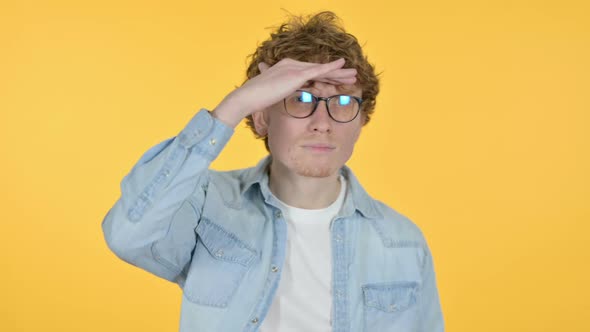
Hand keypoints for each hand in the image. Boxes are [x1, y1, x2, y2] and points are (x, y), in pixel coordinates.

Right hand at [212, 58, 356, 126]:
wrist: (247, 97)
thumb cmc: (255, 101)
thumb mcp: (271, 99)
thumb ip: (279, 99)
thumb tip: (281, 107)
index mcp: (287, 71)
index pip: (311, 74)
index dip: (325, 78)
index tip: (337, 83)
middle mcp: (291, 66)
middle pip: (319, 71)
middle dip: (336, 74)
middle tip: (351, 76)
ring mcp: (294, 69)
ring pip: (322, 70)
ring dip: (339, 72)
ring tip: (354, 74)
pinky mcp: (297, 74)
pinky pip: (319, 70)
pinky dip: (332, 67)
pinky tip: (343, 65)